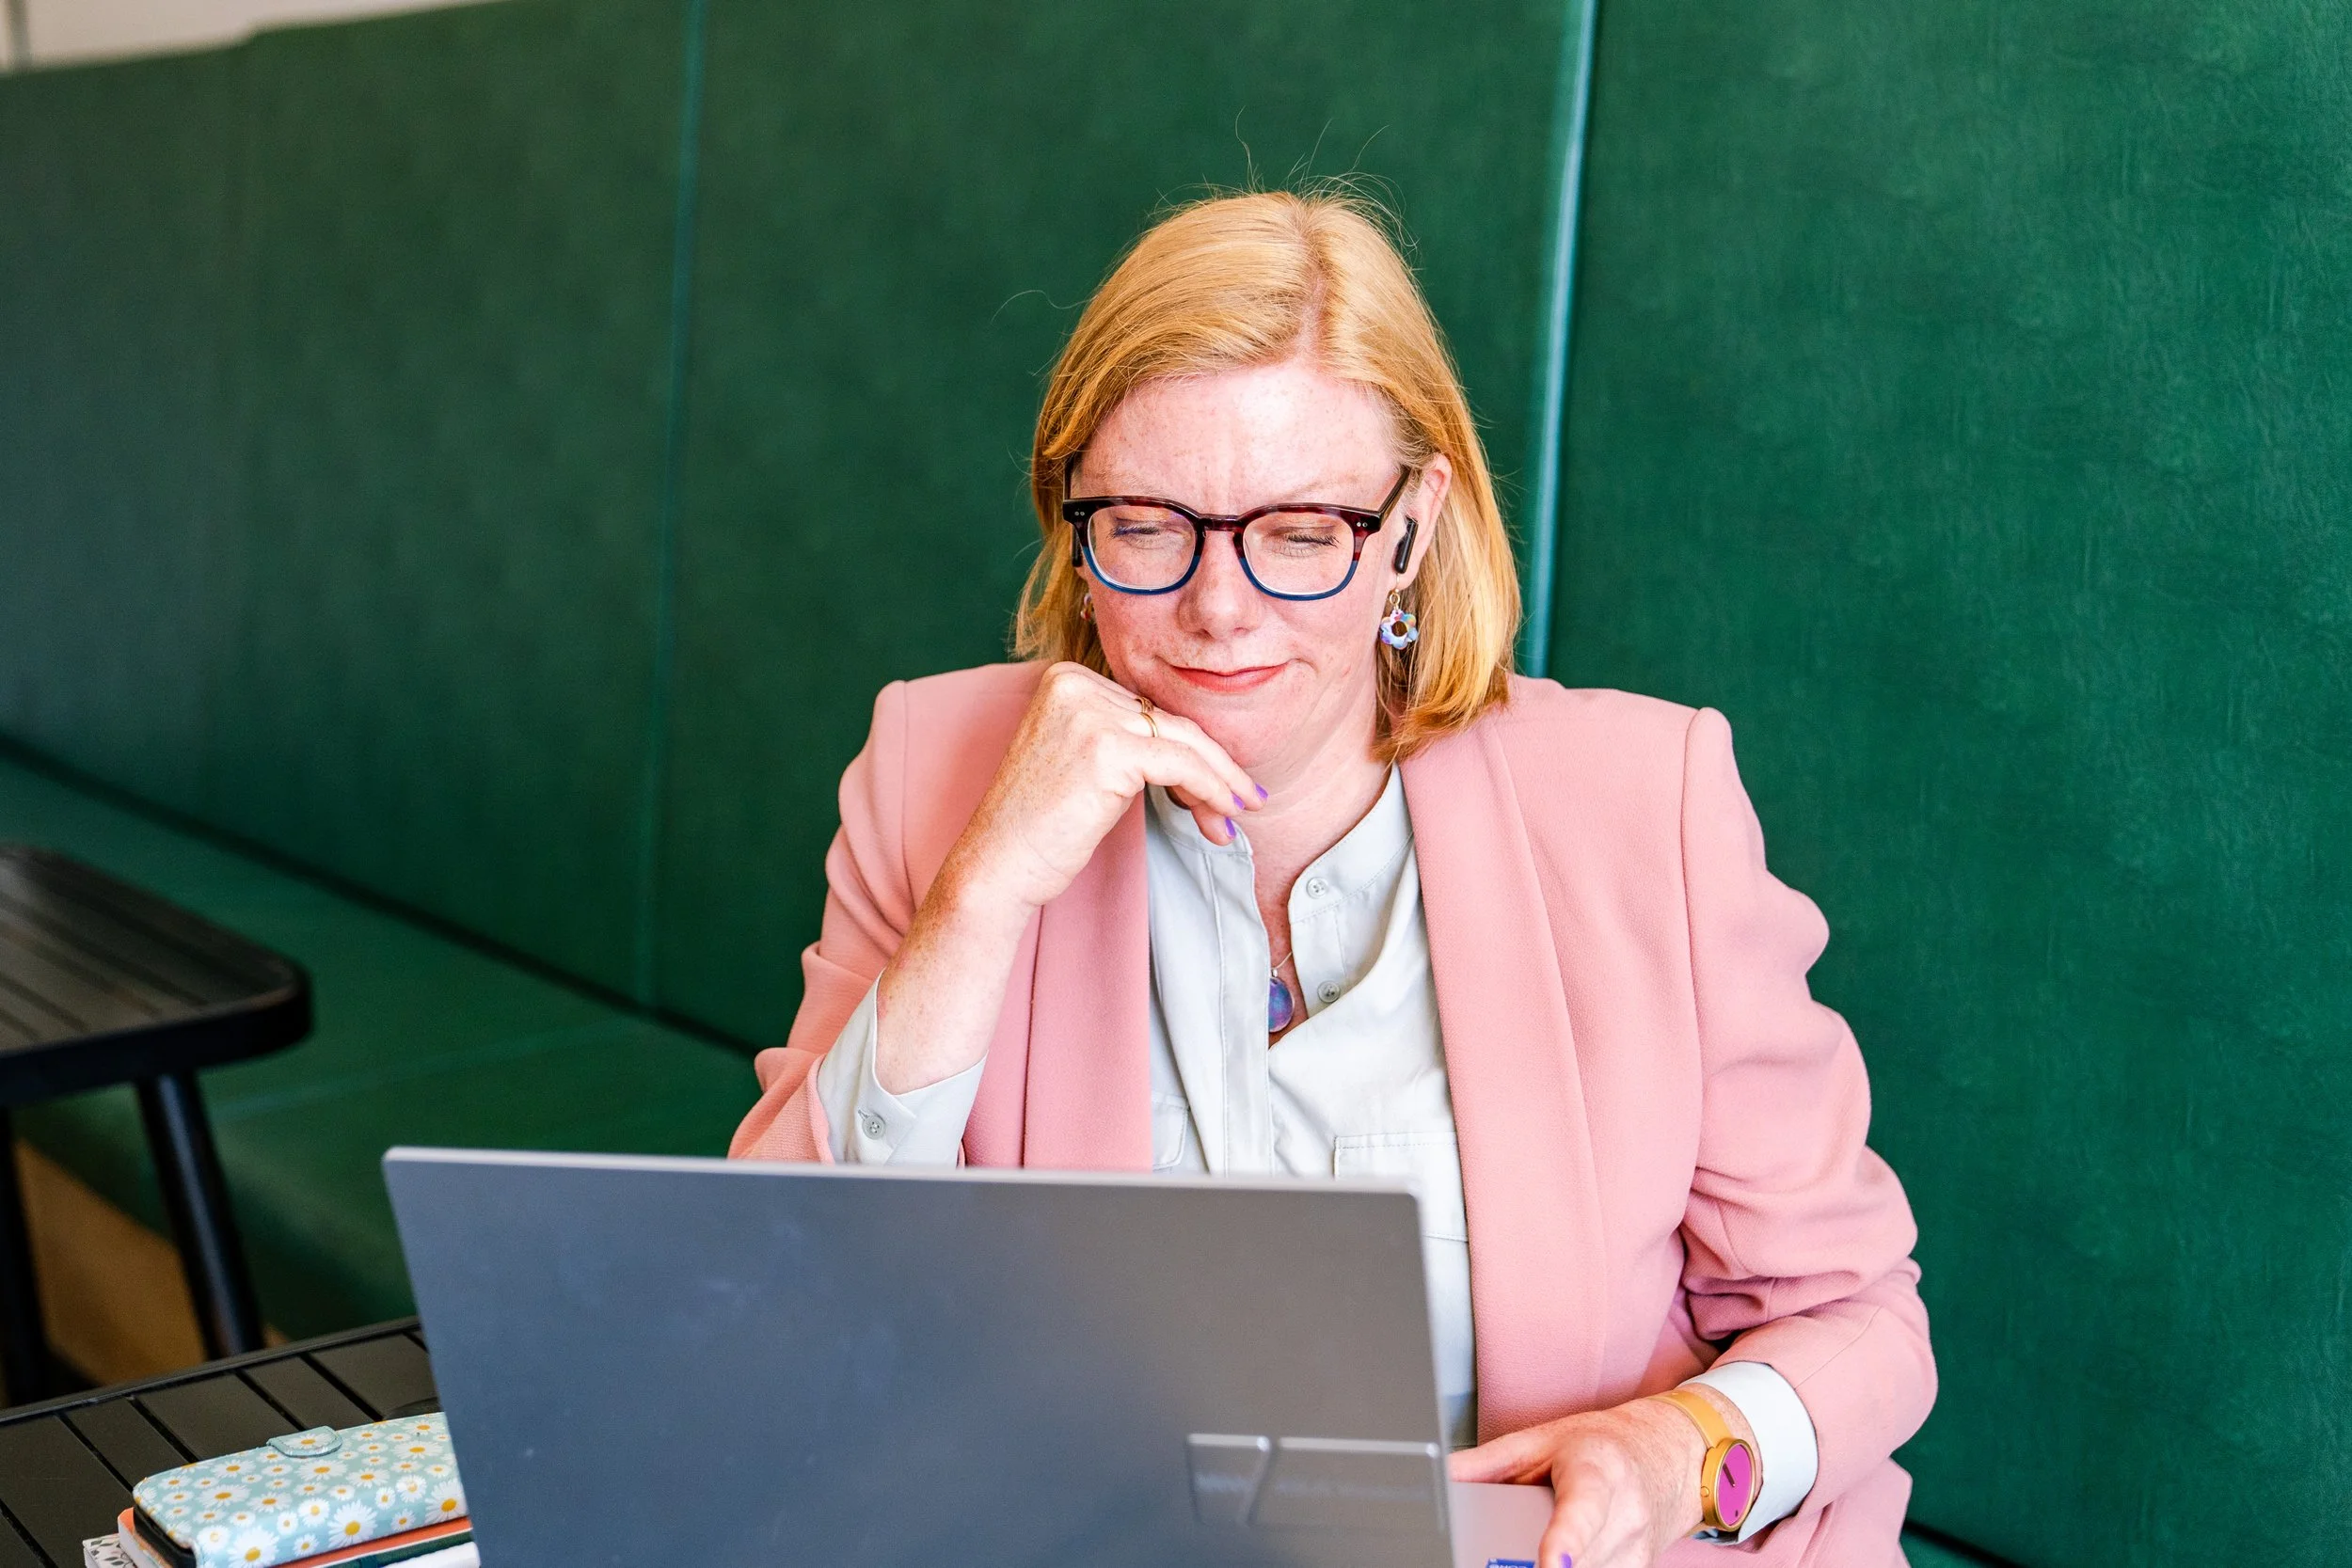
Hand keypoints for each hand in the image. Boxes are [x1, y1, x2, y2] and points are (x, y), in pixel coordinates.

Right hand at [941, 661, 1261, 913]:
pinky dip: (1211, 789)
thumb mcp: (1083, 761)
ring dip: (1219, 783)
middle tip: (1244, 799)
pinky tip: (1225, 814)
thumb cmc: (1039, 825)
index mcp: (1066, 678)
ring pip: (1182, 742)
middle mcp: (1075, 684)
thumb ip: (1127, 739)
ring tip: (1239, 814)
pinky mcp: (1107, 747)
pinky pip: (1181, 765)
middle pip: (1169, 722)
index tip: (1220, 784)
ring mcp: (1089, 712)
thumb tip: (1200, 752)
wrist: (996, 864)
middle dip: (1212, 766)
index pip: (1149, 709)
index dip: (1190, 750)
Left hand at [1449, 1389, 1748, 1567]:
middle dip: (1538, 1566)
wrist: (1668, 1453)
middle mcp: (1627, 1514)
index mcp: (1599, 1472)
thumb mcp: (1541, 1439)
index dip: (1564, 1544)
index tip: (1549, 1565)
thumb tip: (1438, 1476)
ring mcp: (1638, 1549)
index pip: (1582, 1513)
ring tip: (1526, 1558)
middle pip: (1579, 1560)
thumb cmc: (1600, 1445)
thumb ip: (1487, 1463)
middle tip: (1502, 1562)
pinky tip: (1553, 1562)